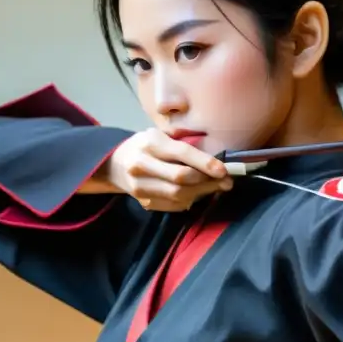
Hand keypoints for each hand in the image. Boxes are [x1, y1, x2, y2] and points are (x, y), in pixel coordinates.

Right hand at [105, 129, 231, 211]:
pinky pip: (174, 205)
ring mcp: (140, 186)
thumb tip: (217, 162)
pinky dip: (191, 200)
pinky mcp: (143, 202)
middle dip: (208, 181)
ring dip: (203, 193)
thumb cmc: (147, 146)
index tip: (224, 170)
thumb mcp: (161, 136)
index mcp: (149, 143)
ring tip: (217, 187)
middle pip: (181, 178)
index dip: (205, 163)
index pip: (182, 153)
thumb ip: (184, 146)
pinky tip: (199, 193)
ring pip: (178, 195)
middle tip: (226, 181)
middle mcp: (141, 165)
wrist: (115, 163)